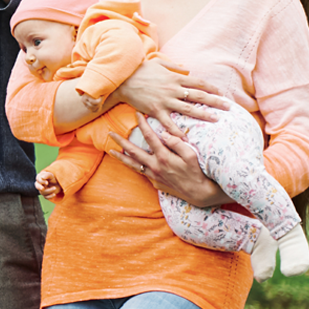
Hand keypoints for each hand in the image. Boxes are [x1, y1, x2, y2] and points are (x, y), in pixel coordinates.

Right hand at [35, 170, 63, 198]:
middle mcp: (39, 184)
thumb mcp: (51, 175)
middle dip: (40, 187)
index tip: (47, 183)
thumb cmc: (53, 178)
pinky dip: (50, 196)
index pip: (38, 180)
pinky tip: (54, 194)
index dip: (42, 182)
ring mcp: (42, 190)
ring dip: (49, 190)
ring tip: (55, 188)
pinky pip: (46, 197)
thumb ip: (46, 175)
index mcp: (39, 178)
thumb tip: (42, 177)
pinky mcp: (45, 195)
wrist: (57, 184)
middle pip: (37, 186)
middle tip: (43, 188)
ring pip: (42, 192)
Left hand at [108, 114, 229, 207]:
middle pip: (133, 151)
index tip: (137, 114)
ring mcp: (153, 175)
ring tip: (110, 151)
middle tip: (110, 132)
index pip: (150, 137)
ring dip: (120, 157)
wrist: (199, 193)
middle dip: (121, 141)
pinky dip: (133, 166)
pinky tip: (130, 162)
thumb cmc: (197, 172)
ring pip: (132, 164)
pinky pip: (141, 172)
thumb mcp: (191, 155)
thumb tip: (165, 134)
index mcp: (163, 157)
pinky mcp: (154, 182)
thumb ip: (177, 143)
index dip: (143, 124)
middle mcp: (155, 166)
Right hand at [115, 59, 227, 122]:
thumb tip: (187, 68)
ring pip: (189, 109)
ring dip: (203, 115)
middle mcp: (173, 89)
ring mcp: (165, 100)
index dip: (211, 88)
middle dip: (215, 101)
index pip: (199, 82)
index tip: (221, 93)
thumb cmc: (139, 70)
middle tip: (228, 107)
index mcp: (175, 77)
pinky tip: (186, 137)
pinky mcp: (155, 110)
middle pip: (199, 95)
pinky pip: (169, 122)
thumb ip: (174, 66)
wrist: (122, 80)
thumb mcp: (158, 63)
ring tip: (216, 120)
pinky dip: (177, 130)